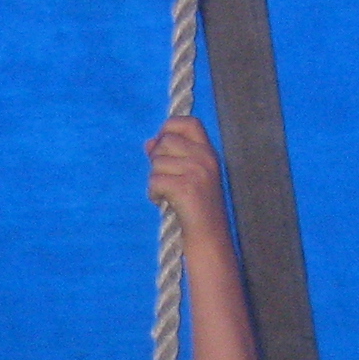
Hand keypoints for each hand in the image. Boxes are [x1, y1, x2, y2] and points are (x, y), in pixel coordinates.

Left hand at [145, 117, 230, 245]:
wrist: (209, 237)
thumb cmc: (196, 208)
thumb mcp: (189, 176)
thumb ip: (171, 156)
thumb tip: (149, 143)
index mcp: (208, 152)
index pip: (188, 122)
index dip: (169, 127)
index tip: (160, 144)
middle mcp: (205, 158)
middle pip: (165, 142)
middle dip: (156, 160)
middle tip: (163, 179)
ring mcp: (197, 172)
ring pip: (157, 162)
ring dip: (154, 180)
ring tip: (165, 194)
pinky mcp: (186, 188)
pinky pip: (155, 180)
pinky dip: (153, 193)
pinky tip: (162, 201)